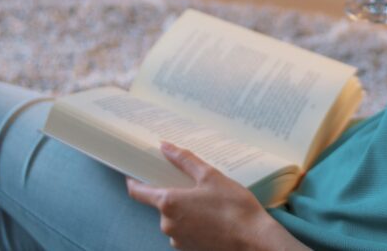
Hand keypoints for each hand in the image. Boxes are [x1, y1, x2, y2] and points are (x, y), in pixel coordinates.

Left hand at [126, 142, 305, 250]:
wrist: (253, 240)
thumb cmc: (234, 207)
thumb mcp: (211, 176)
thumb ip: (184, 161)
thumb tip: (165, 146)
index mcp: (169, 203)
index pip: (138, 192)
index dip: (133, 181)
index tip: (133, 172)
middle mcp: (168, 224)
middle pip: (161, 203)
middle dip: (174, 193)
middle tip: (193, 183)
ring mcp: (178, 239)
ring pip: (174, 218)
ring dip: (185, 209)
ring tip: (209, 201)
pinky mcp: (189, 249)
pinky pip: (185, 230)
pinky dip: (193, 222)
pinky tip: (212, 216)